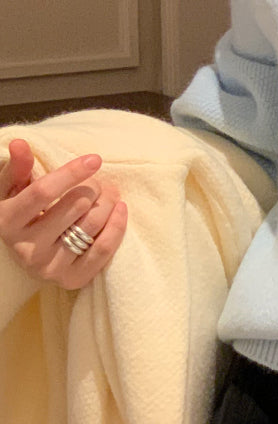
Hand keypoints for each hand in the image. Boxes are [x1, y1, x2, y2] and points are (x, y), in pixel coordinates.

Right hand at [0, 137, 127, 289]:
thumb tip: (20, 144)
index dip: (71, 173)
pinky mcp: (71, 280)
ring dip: (108, 204)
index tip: (94, 160)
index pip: (43, 192)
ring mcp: (49, 268)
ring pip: (91, 226)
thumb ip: (18, 168)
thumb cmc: (21, 213)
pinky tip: (120, 210)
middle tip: (100, 182)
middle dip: (93, 188)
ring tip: (110, 193)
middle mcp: (26, 249)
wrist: (26, 252)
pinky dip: (116, 227)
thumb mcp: (12, 190)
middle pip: (74, 207)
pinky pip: (103, 250)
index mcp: (7, 222)